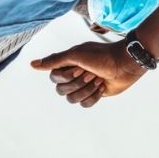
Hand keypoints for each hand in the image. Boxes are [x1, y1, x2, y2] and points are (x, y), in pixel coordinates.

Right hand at [31, 41, 145, 106]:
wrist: (126, 63)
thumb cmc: (103, 55)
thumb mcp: (77, 54)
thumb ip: (55, 60)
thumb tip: (32, 64)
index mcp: (69, 65)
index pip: (54, 78)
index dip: (67, 76)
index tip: (81, 67)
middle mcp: (74, 75)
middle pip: (62, 91)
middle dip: (78, 83)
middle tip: (92, 72)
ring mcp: (84, 85)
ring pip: (72, 100)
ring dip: (87, 90)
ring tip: (99, 79)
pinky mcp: (95, 94)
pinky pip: (85, 104)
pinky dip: (94, 96)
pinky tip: (103, 87)